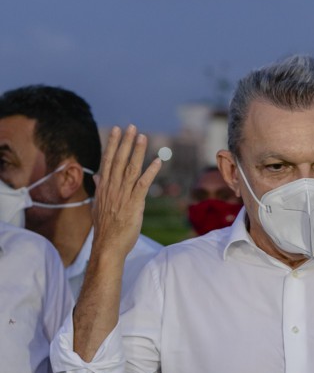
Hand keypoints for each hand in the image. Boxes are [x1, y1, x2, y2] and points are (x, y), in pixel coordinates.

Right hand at [91, 125, 160, 258]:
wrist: (108, 246)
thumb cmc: (105, 228)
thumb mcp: (98, 206)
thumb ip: (99, 189)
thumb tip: (97, 177)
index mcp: (104, 187)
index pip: (108, 160)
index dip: (112, 144)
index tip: (116, 130)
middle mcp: (112, 188)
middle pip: (119, 160)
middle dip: (125, 142)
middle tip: (131, 126)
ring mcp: (123, 195)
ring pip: (131, 168)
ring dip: (137, 152)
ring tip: (143, 136)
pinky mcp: (134, 204)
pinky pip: (143, 184)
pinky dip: (150, 172)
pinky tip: (158, 162)